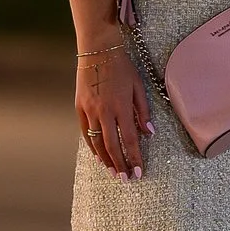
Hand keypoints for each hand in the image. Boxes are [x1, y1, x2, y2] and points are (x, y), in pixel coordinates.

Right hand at [75, 43, 152, 176]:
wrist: (98, 51)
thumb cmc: (122, 67)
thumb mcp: (139, 86)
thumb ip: (144, 111)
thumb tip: (149, 132)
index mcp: (122, 107)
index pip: (130, 139)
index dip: (135, 157)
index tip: (138, 172)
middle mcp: (105, 112)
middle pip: (113, 145)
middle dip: (120, 164)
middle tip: (125, 179)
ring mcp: (90, 111)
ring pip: (97, 142)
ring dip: (106, 159)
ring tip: (112, 172)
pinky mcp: (80, 108)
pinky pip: (86, 133)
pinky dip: (92, 146)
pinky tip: (98, 156)